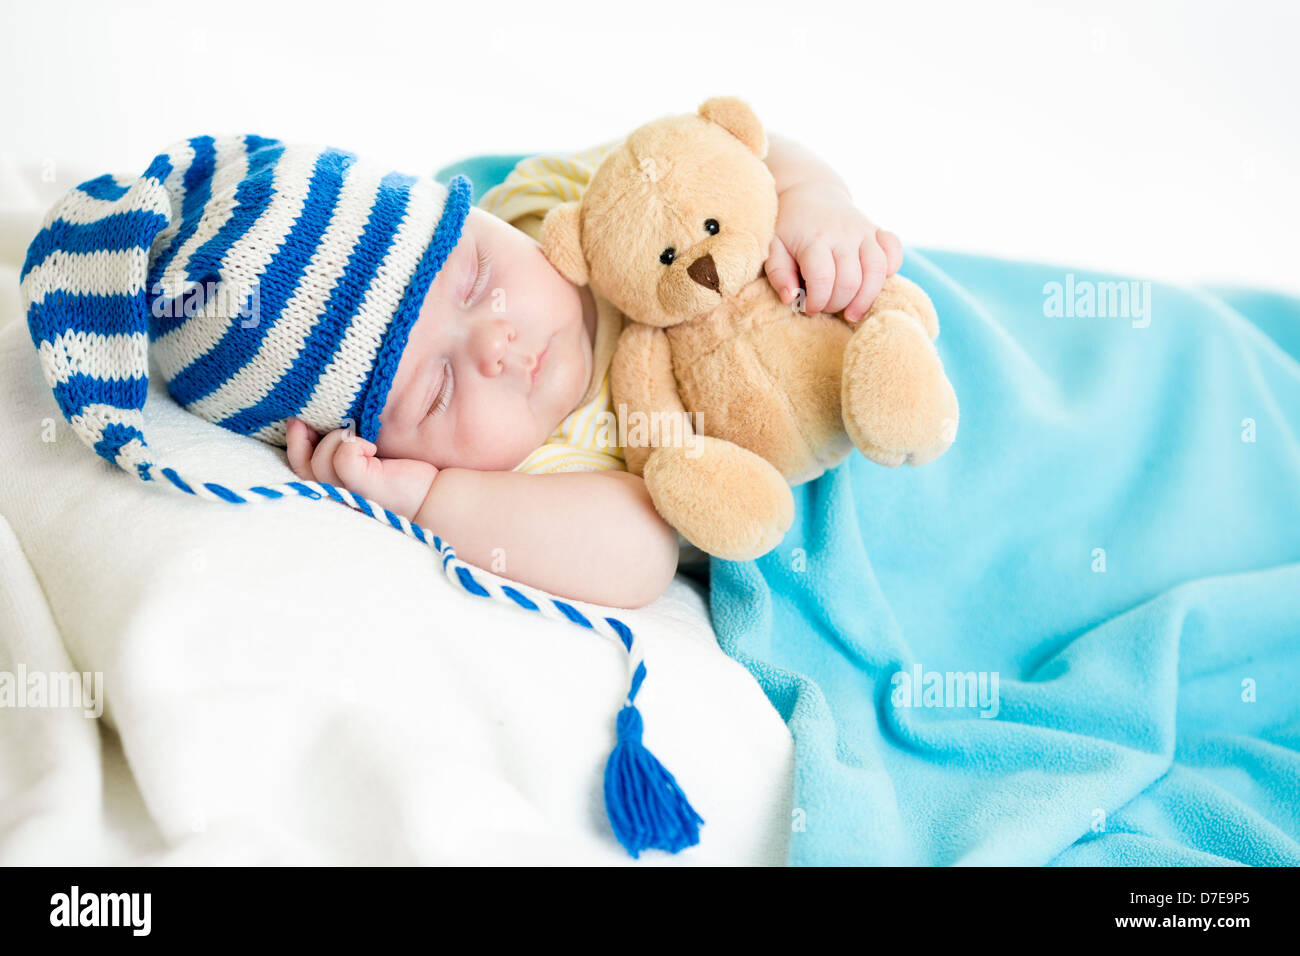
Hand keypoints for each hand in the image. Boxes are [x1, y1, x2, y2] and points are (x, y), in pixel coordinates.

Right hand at [285, 417, 437, 520]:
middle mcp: (337, 494)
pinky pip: (343, 459)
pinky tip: (373, 447)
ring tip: (363, 438)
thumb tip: (327, 412)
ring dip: (336, 438)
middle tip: (324, 418)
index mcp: (334, 485)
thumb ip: (345, 441)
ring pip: (322, 460)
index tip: (302, 417)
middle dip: (306, 436)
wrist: (434, 494)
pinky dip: (353, 445)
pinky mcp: (367, 487)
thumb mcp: (367, 452)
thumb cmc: (401, 472)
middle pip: (304, 463)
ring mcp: (350, 493)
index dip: (295, 440)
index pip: (300, 465)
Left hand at [764, 181, 903, 322]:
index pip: (822, 279)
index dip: (817, 302)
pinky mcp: (877, 231)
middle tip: (825, 307)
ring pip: (877, 271)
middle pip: (850, 281)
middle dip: (837, 304)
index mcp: (815, 239)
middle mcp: (844, 234)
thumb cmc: (788, 226)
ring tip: (852, 313)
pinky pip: (894, 252)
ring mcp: (864, 231)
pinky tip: (874, 283)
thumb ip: (778, 273)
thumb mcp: (773, 247)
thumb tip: (791, 298)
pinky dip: (891, 270)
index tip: (809, 308)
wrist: (809, 192)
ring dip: (865, 299)